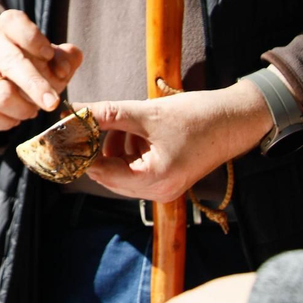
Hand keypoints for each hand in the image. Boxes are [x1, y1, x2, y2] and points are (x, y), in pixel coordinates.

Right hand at [0, 10, 82, 132]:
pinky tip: (13, 117)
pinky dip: (8, 122)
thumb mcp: (51, 60)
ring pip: (2, 96)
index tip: (48, 54)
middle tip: (53, 103)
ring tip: (32, 110)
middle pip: (12, 63)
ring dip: (24, 109)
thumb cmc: (29, 68)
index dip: (32, 37)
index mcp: (11, 32)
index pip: (14, 23)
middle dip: (36, 86)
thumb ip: (66, 58)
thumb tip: (64, 67)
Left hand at [82, 80, 270, 201]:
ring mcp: (164, 188)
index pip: (101, 172)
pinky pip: (136, 168)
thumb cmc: (198, 117)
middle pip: (109, 174)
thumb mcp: (147, 112)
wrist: (236, 119)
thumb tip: (73, 111)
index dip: (80, 151)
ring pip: (121, 170)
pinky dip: (129, 150)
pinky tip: (135, 130)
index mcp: (154, 180)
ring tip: (122, 123)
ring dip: (114, 147)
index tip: (65, 131)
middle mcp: (158, 192)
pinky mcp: (168, 179)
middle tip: (87, 122)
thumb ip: (108, 114)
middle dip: (97, 148)